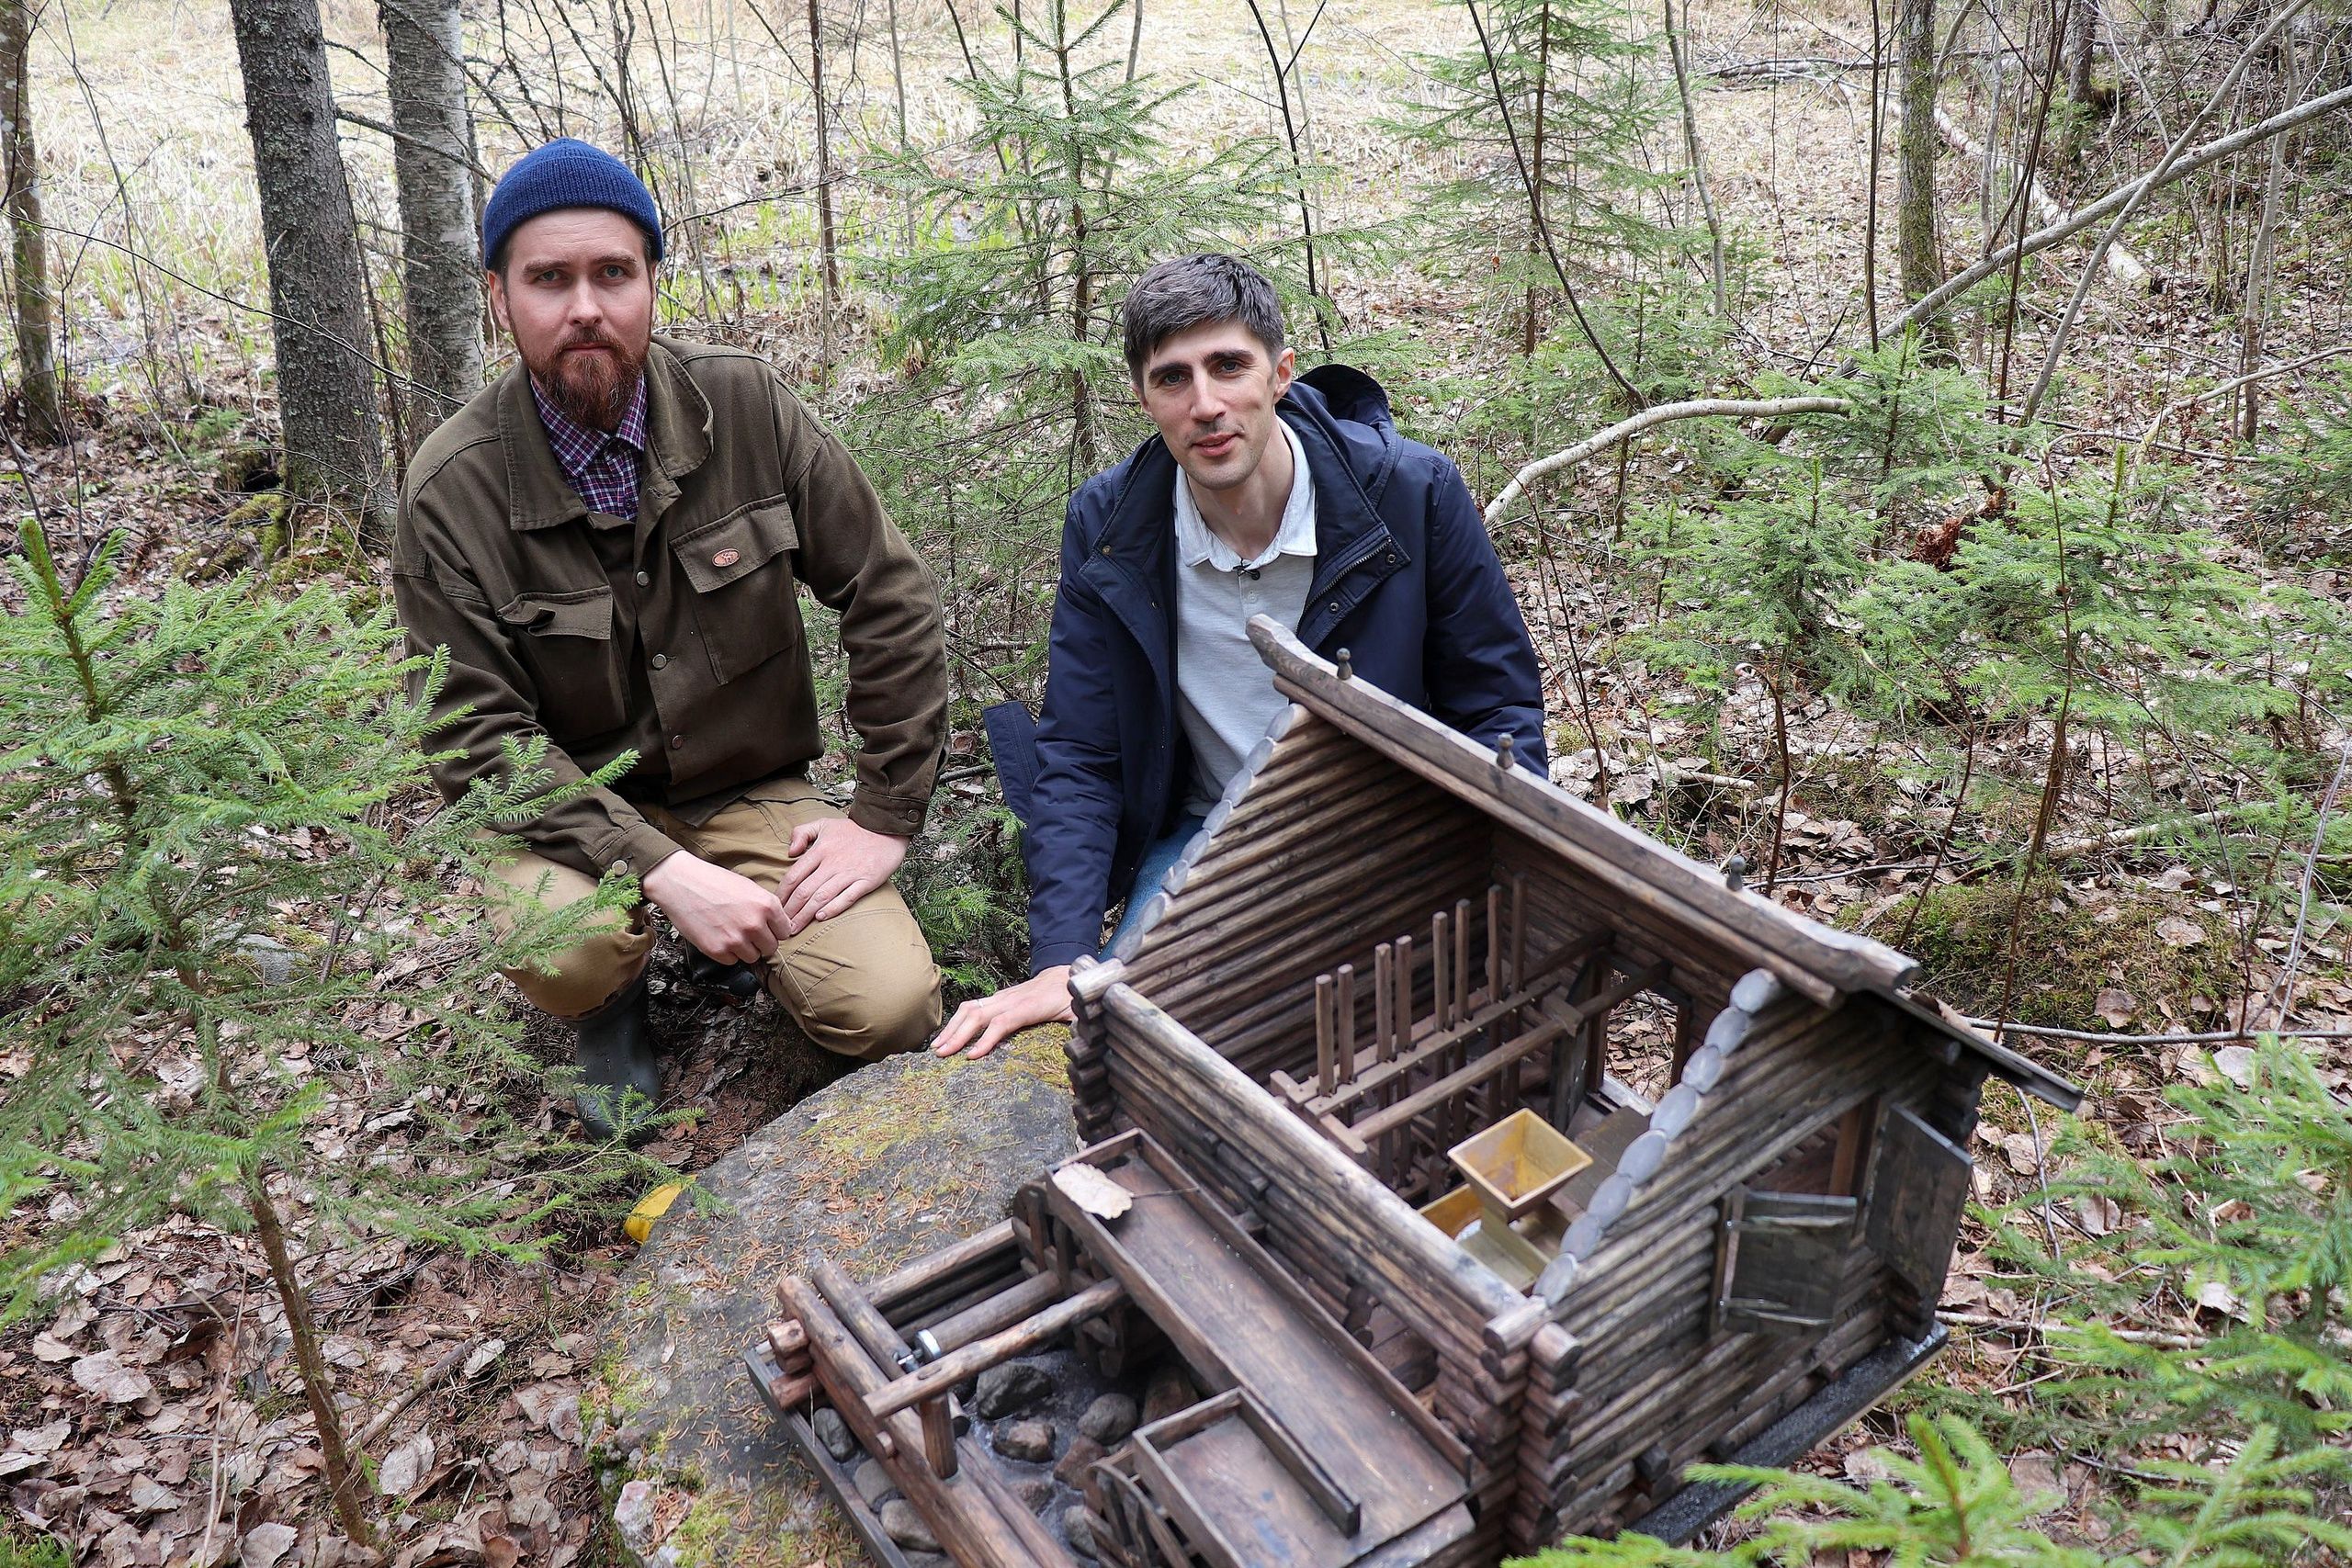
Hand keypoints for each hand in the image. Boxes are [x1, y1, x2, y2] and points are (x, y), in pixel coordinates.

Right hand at [642, 852, 788, 963]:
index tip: (766, 928)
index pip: (785, 932)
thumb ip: (766, 908)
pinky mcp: (717, 950)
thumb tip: (778, 927)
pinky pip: (732, 961)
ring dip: (744, 949)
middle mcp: (755, 924)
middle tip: (746, 931)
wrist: (680, 882)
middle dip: (761, 942)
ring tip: (730, 932)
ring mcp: (736, 939)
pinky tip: (717, 936)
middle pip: (771, 948)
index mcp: (767, 905)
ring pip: (752, 957)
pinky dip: (726, 953)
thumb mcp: (749, 888)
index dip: (774, 930)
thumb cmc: (713, 881)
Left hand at [777, 817, 910, 934]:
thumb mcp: (824, 823)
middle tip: (781, 926)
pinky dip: (833, 908)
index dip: (782, 894)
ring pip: (822, 897)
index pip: (794, 875)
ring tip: (795, 929)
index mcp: (820, 850)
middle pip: (805, 891)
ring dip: (806, 915)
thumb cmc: (853, 830)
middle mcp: (832, 863)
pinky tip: (821, 918)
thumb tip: (789, 852)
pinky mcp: (866, 881)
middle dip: (790, 911)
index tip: (774, 907)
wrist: (886, 829)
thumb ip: (802, 832)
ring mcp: (849, 873)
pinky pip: (847, 898)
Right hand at [932, 967, 1073, 1059]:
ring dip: (952, 1027)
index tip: (971, 1056)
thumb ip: (1078, 1032)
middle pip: (978, 1015)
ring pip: (970, 1009)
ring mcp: (1002, 997)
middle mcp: (1011, 1000)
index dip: (987, 1039)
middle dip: (957, 1035)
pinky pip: (973, 1007)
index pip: (1003, 1022)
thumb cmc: (1071, 998)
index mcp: (1030, 1007)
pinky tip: (948, 1035)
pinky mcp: (998, 998)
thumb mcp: (1080, 1015)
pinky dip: (957, 1020)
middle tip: (941, 1054)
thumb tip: (1079, 1061)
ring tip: (937, 1046)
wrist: (1066, 973)